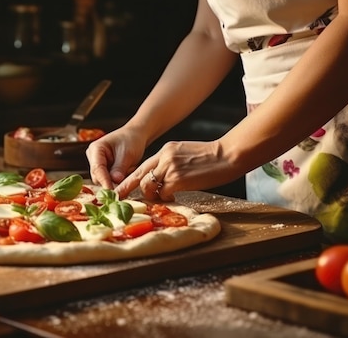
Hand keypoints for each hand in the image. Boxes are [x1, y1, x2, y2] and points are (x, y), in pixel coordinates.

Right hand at [85, 127, 146, 189]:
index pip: (97, 169)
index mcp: (95, 149)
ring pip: (103, 180)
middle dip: (111, 181)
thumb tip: (115, 181)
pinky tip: (126, 170)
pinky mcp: (103, 169)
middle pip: (98, 176)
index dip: (105, 181)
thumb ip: (120, 168)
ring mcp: (97, 164)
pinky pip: (108, 179)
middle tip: (125, 181)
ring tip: (128, 169)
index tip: (112, 192)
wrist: (135, 136)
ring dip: (116, 180)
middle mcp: (93, 157)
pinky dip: (118, 179)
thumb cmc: (131, 140)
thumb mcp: (127, 154)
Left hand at [115, 140, 240, 200]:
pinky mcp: (178, 179)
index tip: (119, 188)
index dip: (131, 179)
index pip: (143, 166)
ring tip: (163, 196)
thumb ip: (171, 162)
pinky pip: (163, 194)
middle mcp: (164, 157)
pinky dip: (167, 198)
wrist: (228, 154)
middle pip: (140, 175)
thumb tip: (163, 178)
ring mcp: (170, 168)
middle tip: (125, 199)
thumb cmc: (212, 157)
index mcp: (166, 149)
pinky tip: (175, 197)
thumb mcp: (186, 152)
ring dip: (153, 195)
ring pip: (149, 186)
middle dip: (130, 189)